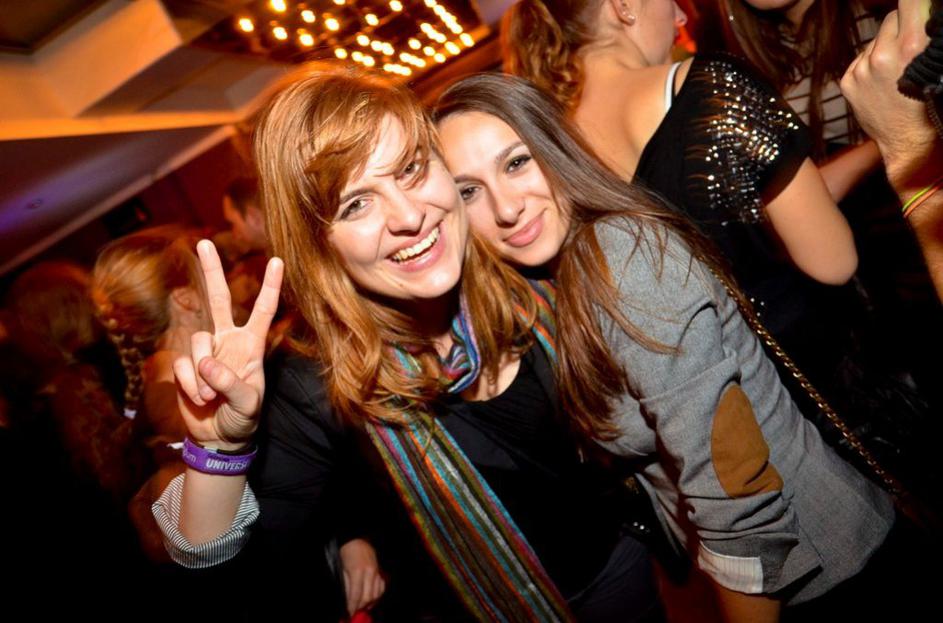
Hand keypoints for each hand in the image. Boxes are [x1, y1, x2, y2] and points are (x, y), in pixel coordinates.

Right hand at [173, 240, 282, 449]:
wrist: (218, 437)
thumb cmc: (243, 418)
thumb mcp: (248, 404)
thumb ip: (231, 383)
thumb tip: (206, 363)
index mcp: (252, 345)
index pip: (263, 310)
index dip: (270, 286)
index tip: (277, 260)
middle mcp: (228, 340)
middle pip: (219, 299)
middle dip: (211, 271)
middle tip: (204, 242)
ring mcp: (206, 351)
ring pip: (198, 341)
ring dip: (203, 374)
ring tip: (212, 397)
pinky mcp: (186, 365)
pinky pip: (184, 365)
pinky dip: (190, 385)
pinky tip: (199, 398)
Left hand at [339, 538, 385, 616]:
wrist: (357, 539)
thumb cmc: (347, 552)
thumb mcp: (342, 569)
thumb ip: (346, 586)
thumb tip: (348, 600)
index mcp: (358, 571)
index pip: (356, 595)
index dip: (352, 606)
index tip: (349, 612)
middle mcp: (370, 572)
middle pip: (368, 597)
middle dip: (360, 607)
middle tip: (354, 610)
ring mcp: (377, 571)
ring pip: (376, 594)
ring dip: (369, 603)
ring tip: (361, 606)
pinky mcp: (380, 571)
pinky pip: (382, 587)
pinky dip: (377, 595)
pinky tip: (370, 598)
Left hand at [841, 0, 937, 189]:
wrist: (909, 145)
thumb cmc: (931, 104)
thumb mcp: (937, 64)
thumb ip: (928, 35)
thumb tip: (926, 13)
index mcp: (910, 46)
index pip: (909, 2)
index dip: (915, 3)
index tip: (919, 7)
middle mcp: (881, 55)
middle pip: (892, 18)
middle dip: (903, 26)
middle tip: (912, 47)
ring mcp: (861, 69)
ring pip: (875, 39)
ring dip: (886, 46)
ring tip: (898, 70)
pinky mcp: (848, 81)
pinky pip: (861, 59)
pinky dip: (870, 64)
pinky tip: (883, 81)